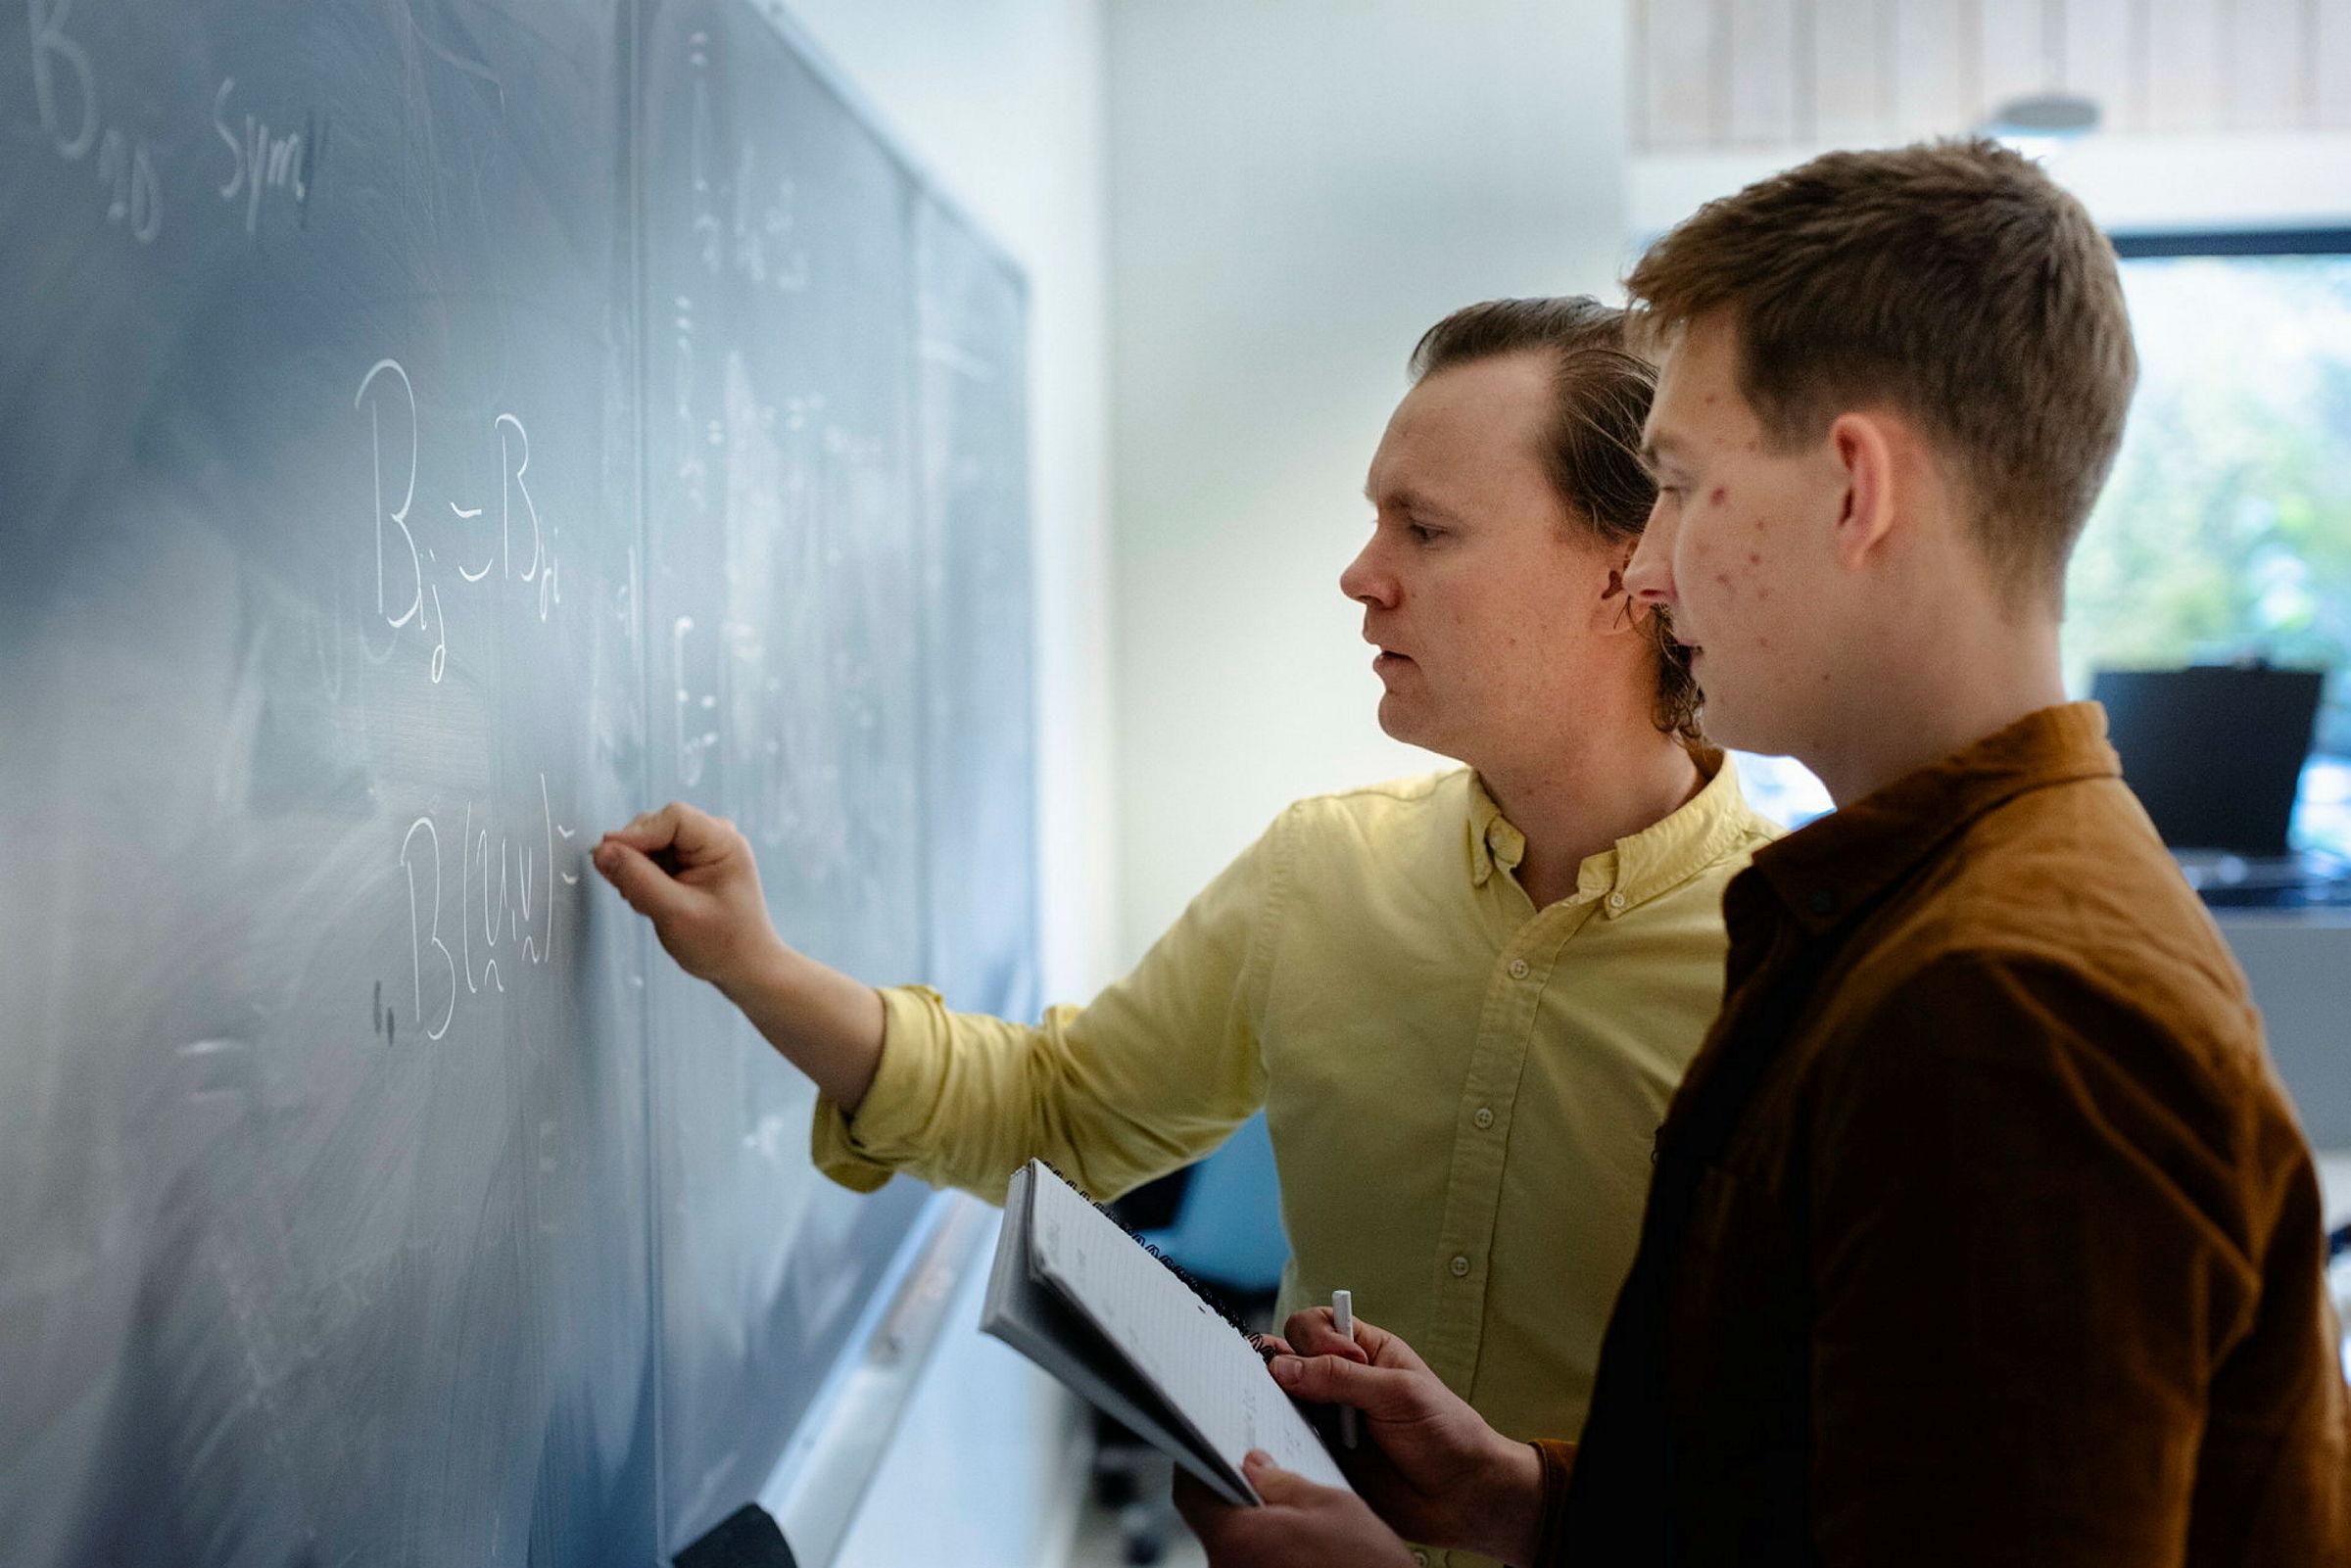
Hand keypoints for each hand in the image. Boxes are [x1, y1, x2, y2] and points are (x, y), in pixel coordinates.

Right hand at [593, 803, 781, 988]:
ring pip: (649, 842)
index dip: (636, 834)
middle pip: (656, 826)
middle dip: (635, 856)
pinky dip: (642, 878)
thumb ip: (638, 880)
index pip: (672, 818)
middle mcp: (714, 837)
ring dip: (637, 870)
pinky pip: (651, 857)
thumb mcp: (675, 914)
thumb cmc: (721, 943)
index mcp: (723, 842)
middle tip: (630, 893)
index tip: (607, 856)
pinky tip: (653, 902)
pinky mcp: (688, 862)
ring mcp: (700, 849)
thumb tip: (601, 851)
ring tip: (649, 904)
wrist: (742, 966)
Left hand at [1173, 1452, 1414, 1567]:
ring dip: (1252, 1523)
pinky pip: (1249, 1563)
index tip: (1212, 1448)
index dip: (1201, 1464)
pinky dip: (1265, 1547)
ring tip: (1284, 1506)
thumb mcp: (1330, 1505)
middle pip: (1212, 1520)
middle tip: (1258, 1471)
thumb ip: (1282, 1480)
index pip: (1193, 1493)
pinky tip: (1293, 1538)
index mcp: (1237, 1540)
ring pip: (1233, 1543)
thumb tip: (1254, 1464)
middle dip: (1234, 1493)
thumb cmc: (1365, 1566)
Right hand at [1269, 1308, 1546, 1564]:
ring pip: (1279, 1402)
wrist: (1465, 1496)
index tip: (1344, 1361)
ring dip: (1273, 1405)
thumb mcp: (1398, 1392)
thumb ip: (1341, 1377)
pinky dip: (1278, 1443)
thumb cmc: (1446, 1433)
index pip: (1313, 1326)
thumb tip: (1282, 1367)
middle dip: (1279, 1367)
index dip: (1315, 1338)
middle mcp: (1338, 1383)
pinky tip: (1282, 1447)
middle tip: (1288, 1388)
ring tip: (1278, 1415)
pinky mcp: (1322, 1458)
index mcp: (1363, 1352)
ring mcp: (1327, 1421)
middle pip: (1286, 1359)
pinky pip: (1287, 1445)